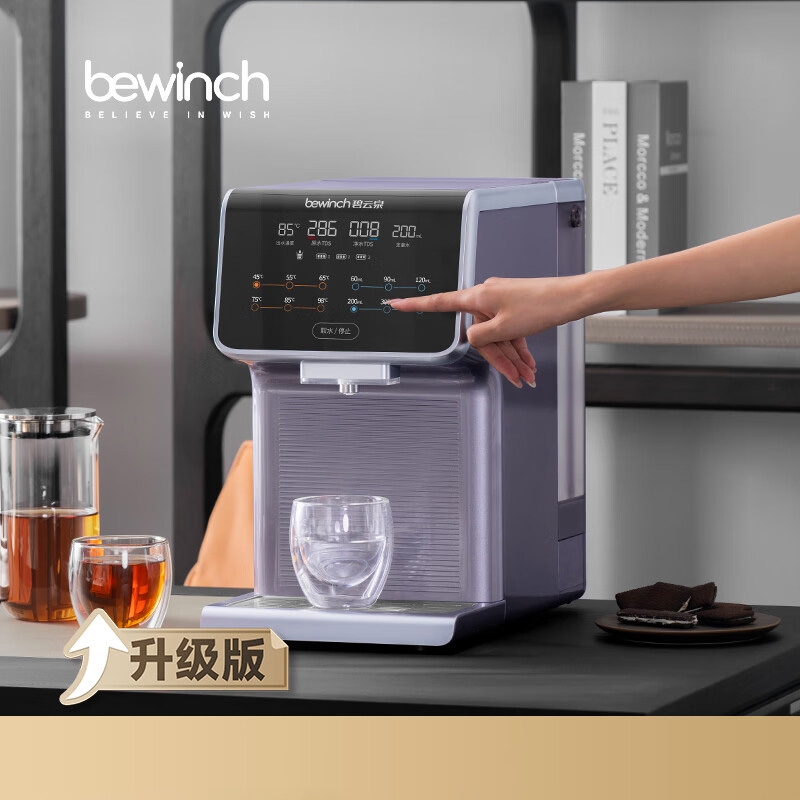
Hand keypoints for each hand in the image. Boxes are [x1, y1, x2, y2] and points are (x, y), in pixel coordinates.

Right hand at [388, 275, 587, 385]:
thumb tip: (473, 339)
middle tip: (515, 378)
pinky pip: (509, 331)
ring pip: (498, 336)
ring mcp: (501, 301)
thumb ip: (480, 337)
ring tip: (528, 375)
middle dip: (499, 359)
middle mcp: (486, 296)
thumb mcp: (505, 329)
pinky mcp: (514, 306)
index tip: (395, 303)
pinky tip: (528, 364)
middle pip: (481, 334)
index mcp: (478, 297)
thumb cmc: (542, 305)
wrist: (572, 297)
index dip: (414, 305)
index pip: (439, 302)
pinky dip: (518, 348)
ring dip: (513, 358)